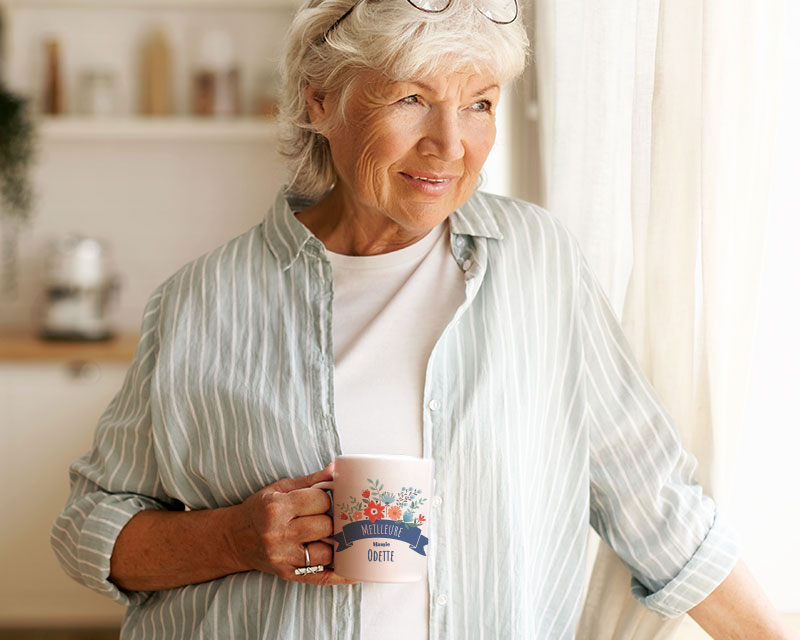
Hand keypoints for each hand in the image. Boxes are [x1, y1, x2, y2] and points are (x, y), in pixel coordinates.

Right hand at [228, 465, 355, 585]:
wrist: (234, 538)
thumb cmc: (260, 509)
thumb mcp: (280, 489)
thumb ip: (311, 480)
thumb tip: (337, 469)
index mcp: (277, 508)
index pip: (321, 501)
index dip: (326, 499)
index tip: (321, 501)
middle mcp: (279, 534)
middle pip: (326, 526)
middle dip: (331, 520)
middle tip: (325, 518)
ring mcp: (283, 557)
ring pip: (327, 552)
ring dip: (333, 544)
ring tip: (329, 536)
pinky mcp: (288, 575)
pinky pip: (321, 577)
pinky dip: (340, 575)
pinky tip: (353, 570)